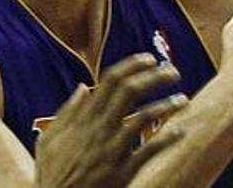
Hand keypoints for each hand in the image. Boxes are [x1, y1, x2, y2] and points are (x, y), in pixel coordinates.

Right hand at [35, 53, 187, 187]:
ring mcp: (112, 149)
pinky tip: (180, 131)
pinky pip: (149, 150)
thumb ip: (67, 111)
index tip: (149, 58)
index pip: (111, 80)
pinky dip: (167, 139)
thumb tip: (83, 87)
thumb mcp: (49, 138)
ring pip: (144, 117)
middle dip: (155, 77)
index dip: (133, 65)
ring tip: (182, 99)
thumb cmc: (52, 173)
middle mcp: (100, 128)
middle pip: (131, 91)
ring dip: (167, 105)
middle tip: (172, 71)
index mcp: (84, 118)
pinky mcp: (123, 171)